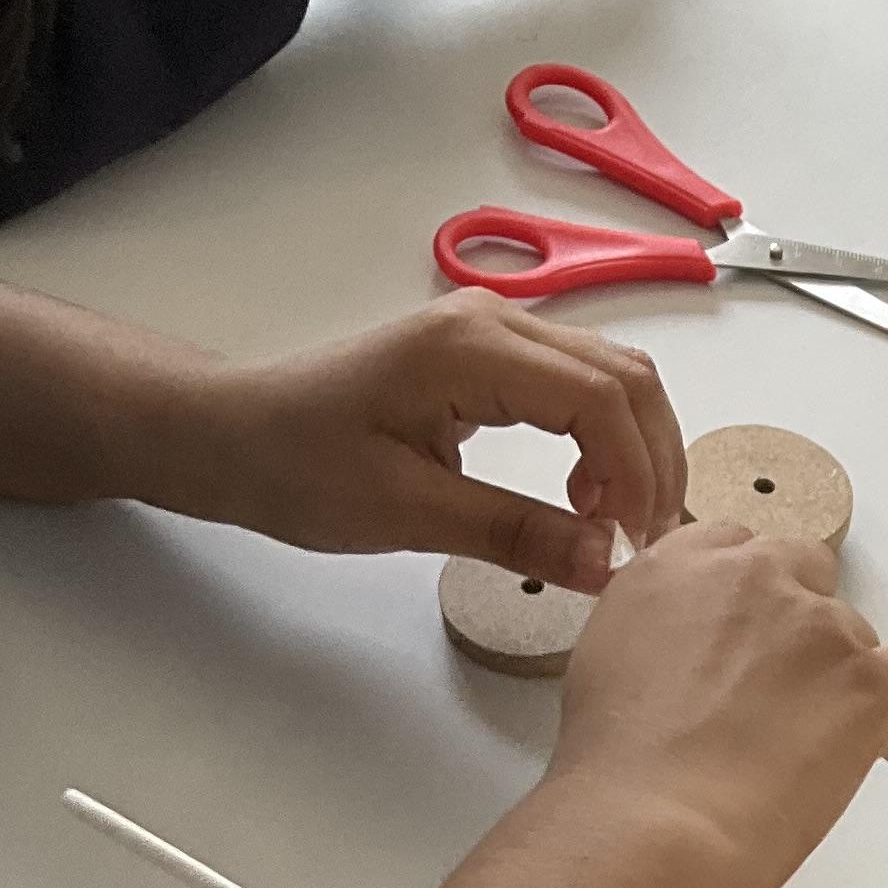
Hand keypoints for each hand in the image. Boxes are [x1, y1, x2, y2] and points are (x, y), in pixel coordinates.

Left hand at [177, 298, 685, 589]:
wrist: (234, 433)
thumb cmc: (296, 464)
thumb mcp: (405, 512)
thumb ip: (514, 534)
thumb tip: (603, 565)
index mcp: (469, 349)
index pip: (600, 398)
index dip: (635, 476)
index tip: (632, 547)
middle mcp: (492, 322)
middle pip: (626, 377)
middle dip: (652, 462)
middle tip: (642, 543)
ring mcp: (494, 332)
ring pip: (614, 377)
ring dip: (635, 450)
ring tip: (612, 526)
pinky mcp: (490, 356)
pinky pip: (581, 385)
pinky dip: (606, 441)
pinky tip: (583, 497)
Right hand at [552, 529, 887, 887]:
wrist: (653, 823)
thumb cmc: (619, 770)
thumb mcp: (607, 664)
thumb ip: (662, 634)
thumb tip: (692, 658)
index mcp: (680, 567)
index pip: (740, 548)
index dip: (752, 603)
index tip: (749, 644)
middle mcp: (751, 576)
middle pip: (808, 574)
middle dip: (802, 629)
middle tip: (784, 695)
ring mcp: (816, 625)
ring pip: (858, 632)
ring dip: (844, 677)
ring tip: (811, 746)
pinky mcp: (867, 678)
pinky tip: (878, 739)